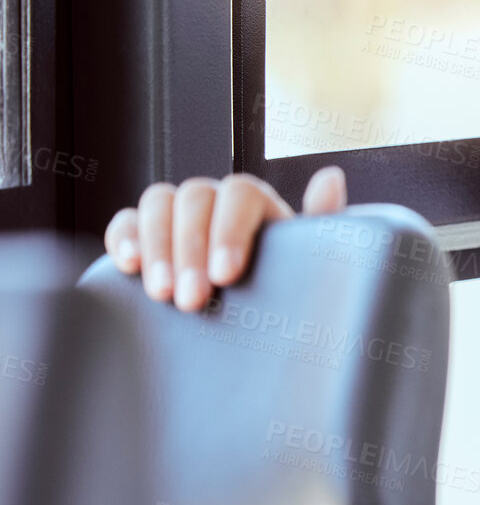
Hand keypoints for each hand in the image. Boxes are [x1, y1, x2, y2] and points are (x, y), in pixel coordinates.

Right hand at [103, 166, 347, 311]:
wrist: (252, 328)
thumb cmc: (284, 289)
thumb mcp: (308, 262)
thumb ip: (322, 222)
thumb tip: (330, 176)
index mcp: (257, 203)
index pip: (240, 194)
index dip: (230, 230)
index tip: (227, 275)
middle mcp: (215, 201)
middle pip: (195, 199)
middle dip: (191, 250)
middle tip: (192, 300)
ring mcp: (177, 214)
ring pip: (159, 202)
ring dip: (158, 246)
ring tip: (162, 295)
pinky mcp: (143, 236)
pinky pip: (125, 222)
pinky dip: (123, 237)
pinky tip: (129, 267)